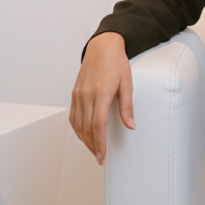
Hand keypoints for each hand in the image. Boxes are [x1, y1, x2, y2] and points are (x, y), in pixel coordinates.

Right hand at [69, 32, 133, 165]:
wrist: (102, 47)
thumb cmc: (116, 63)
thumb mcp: (127, 84)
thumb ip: (127, 107)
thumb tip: (131, 125)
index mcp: (101, 93)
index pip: (98, 125)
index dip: (100, 143)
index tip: (102, 155)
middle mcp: (87, 95)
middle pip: (87, 128)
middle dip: (92, 146)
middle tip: (99, 157)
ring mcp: (78, 94)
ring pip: (77, 124)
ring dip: (84, 140)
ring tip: (92, 149)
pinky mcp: (74, 93)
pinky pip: (73, 116)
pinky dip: (77, 129)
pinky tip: (83, 134)